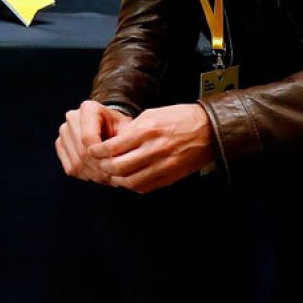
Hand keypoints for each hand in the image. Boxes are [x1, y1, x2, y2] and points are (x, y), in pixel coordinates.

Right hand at [55, 100, 130, 184]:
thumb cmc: (122, 129)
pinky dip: (85, 175)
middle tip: (115, 178)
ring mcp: (64, 131)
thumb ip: (122, 145)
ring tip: (108, 178)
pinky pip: (70, 168)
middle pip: (82, 152)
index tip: (116, 164)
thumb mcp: (128, 132)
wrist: (112, 127)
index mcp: (88, 108)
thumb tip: (113, 164)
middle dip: (99, 168)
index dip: (102, 155)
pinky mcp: (60, 145)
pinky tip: (98, 175)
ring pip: (76, 162)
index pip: (88, 138)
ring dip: (93, 175)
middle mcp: (72, 117)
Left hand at [88, 103, 214, 193]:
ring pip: (130, 181)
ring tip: (112, 174)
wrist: (209, 129)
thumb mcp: (151, 115)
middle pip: (118, 167)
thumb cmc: (180, 118)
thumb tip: (111, 144)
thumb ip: (130, 130)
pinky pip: (146, 187)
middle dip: (104, 168)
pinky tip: (129, 179)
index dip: (97, 152)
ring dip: (117, 180)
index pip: (112, 147)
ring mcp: (164, 165)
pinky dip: (133, 185)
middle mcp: (154, 149)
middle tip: (99, 164)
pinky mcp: (171, 176)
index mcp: (147, 131)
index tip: (92, 151)